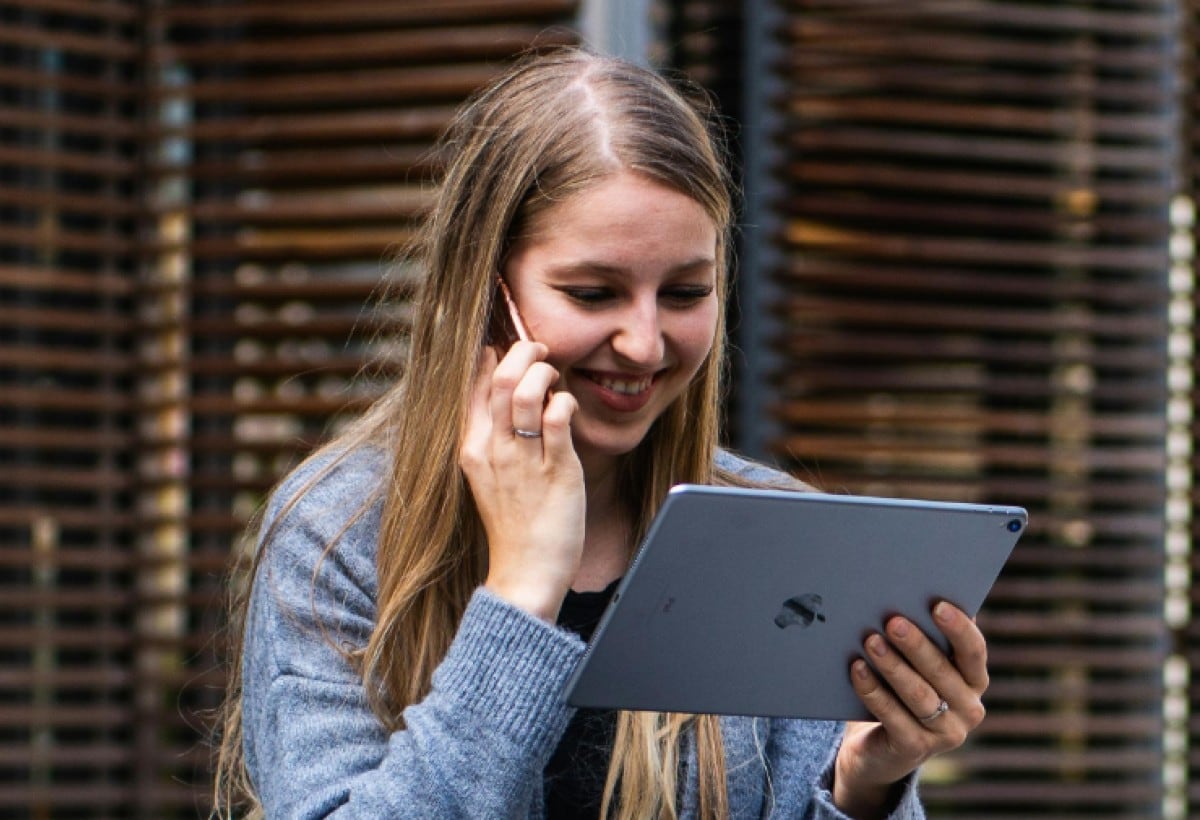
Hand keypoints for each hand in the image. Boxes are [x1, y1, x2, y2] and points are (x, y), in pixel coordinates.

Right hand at [459, 342, 583, 621]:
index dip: (491, 358)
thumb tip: (502, 390)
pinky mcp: (557, 470)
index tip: (506, 348)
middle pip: (501, 379)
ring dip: (545, 371)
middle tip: (539, 349)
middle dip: (522, 352)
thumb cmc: (513, 524)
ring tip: (554, 374)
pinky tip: (568, 404)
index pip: (474, 387)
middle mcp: (494, 450)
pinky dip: (565, 400)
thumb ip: (492, 436)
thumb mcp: (488, 476)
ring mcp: (524, 460)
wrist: (525, 574)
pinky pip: (559, 418)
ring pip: (527, 392)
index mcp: (472, 449)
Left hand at [832, 602, 987, 818]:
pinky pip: (893, 716)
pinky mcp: (915, 748)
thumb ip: (923, 636)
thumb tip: (909, 594)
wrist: (877, 748)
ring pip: (918, 694)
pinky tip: (857, 669)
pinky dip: (873, 691)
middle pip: (941, 671)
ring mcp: (946, 733)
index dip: (958, 628)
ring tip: (870, 641)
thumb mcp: (916, 665)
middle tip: (892, 621)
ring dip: (892, 666)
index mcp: (974, 680)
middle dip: (916, 644)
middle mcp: (968, 708)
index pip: (974, 651)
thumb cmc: (899, 690)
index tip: (937, 605)